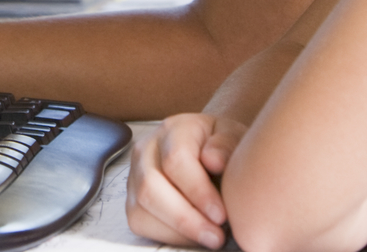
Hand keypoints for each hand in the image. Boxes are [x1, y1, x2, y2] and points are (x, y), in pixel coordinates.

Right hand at [126, 113, 243, 248]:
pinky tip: (193, 236)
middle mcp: (146, 149)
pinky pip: (140, 222)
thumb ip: (227, 145)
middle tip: (216, 236)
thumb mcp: (234, 138)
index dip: (198, 192)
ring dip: (177, 231)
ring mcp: (135, 175)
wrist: (209, 151)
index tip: (221, 215)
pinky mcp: (132, 198)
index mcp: (173, 129)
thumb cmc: (222, 147)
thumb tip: (213, 160)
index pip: (175, 160)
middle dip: (185, 218)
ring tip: (209, 237)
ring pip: (141, 209)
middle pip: (150, 187)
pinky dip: (168, 235)